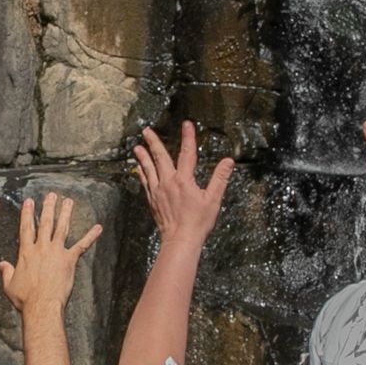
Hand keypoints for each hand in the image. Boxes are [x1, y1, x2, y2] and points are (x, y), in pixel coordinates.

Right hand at [0, 193, 102, 314]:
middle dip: (48, 207)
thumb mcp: (9, 285)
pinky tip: (98, 228)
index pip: (26, 228)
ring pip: (61, 228)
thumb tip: (1, 265)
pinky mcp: (69, 260)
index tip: (29, 202)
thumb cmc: (25, 298)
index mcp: (26, 252)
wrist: (41, 306)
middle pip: (44, 223)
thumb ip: (6, 272)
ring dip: (65, 214)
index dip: (27, 214)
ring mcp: (56, 252)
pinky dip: (91, 236)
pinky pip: (82, 246)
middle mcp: (41, 248)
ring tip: (68, 201)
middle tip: (51, 195)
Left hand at [132, 122, 233, 244]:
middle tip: (146, 131)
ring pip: (148, 169)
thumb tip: (229, 161)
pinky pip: (145, 182)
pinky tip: (139, 169)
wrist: (180, 240)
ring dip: (142, 156)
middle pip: (160, 157)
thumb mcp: (213, 200)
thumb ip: (220, 178)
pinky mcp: (152, 200)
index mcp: (184, 180)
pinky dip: (142, 173)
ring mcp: (158, 191)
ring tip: (137, 147)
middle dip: (153, 142)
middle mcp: (168, 182)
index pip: (187, 153)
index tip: (186, 124)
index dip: (188, 137)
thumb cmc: (198, 222)